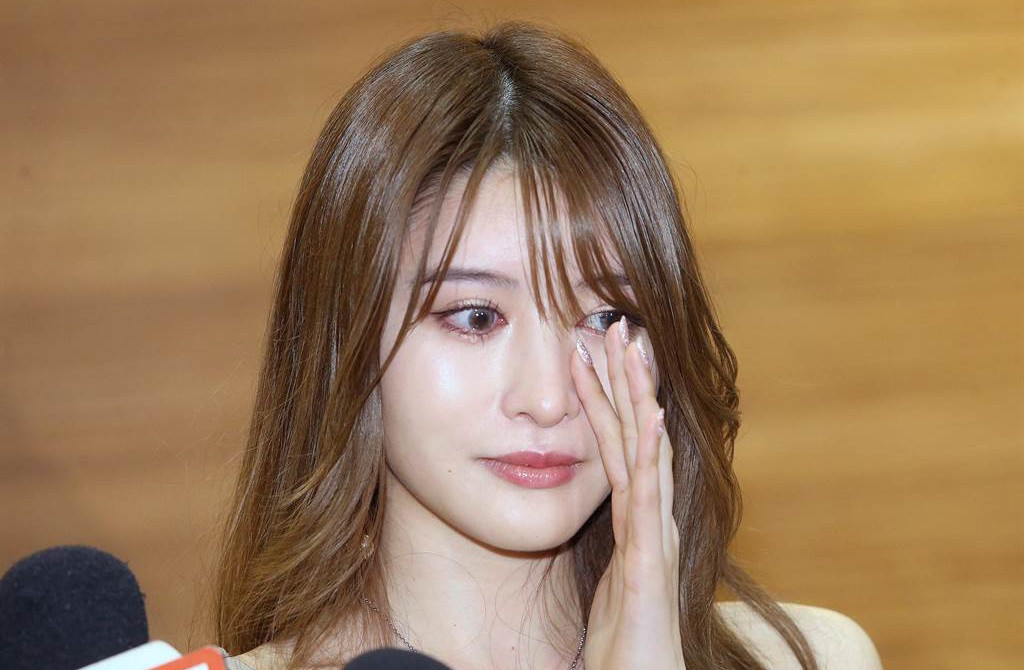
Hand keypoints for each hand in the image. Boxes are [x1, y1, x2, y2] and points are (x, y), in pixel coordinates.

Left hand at [570, 316, 684, 669]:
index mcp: (631, 525)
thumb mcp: (601, 591)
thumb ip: (601, 555)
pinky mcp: (649, 566)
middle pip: (635, 438)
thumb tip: (570, 525)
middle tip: (614, 323)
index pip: (615, 448)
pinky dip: (651, 455)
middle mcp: (647, 523)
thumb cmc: (623, 650)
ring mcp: (652, 541)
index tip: (589, 351)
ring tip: (632, 348)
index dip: (603, 400)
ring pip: (646, 455)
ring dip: (639, 398)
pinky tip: (650, 418)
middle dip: (624, 380)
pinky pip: (649, 501)